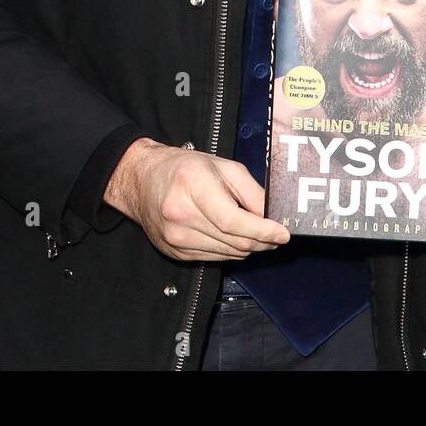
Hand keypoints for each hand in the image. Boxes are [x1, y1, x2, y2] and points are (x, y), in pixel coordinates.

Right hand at [105, 138, 289, 261]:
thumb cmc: (185, 169)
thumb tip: (272, 215)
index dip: (262, 231)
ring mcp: (175, 237)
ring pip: (227, 254)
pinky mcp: (175, 252)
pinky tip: (234, 238)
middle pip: (233, 241)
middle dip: (262, 241)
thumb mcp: (224, 167)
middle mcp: (181, 215)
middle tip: (277, 236)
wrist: (144, 180)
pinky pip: (214, 258)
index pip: (233, 221)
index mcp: (193, 186)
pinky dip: (231, 251)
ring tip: (258, 235)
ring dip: (248, 248)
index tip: (282, 234)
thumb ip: (252, 191)